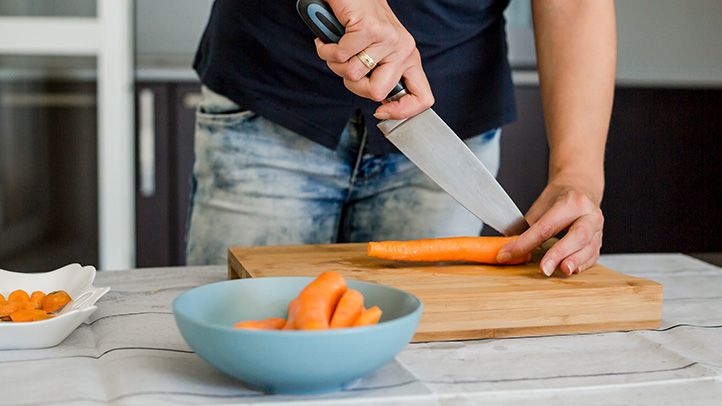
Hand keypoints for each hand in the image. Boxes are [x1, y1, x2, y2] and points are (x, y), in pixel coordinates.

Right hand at [314, 0, 433, 119]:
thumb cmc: (360, 20)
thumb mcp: (379, 52)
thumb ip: (383, 75)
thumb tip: (382, 107)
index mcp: (409, 57)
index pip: (422, 97)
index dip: (401, 112)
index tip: (380, 113)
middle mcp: (403, 48)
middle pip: (376, 93)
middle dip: (353, 85)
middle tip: (348, 66)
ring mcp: (388, 39)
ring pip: (352, 75)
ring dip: (335, 63)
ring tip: (338, 46)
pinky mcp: (369, 29)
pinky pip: (339, 56)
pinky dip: (326, 49)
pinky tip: (328, 38)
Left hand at [497, 179, 603, 276]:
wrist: (581, 188)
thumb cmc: (559, 198)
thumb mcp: (541, 206)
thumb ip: (527, 227)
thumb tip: (507, 246)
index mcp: (572, 202)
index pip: (546, 225)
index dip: (525, 242)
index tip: (509, 253)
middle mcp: (589, 214)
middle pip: (577, 236)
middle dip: (559, 253)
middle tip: (544, 269)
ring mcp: (598, 228)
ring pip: (589, 247)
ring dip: (575, 261)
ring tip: (563, 271)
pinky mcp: (599, 240)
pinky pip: (593, 255)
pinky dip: (582, 264)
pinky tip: (572, 270)